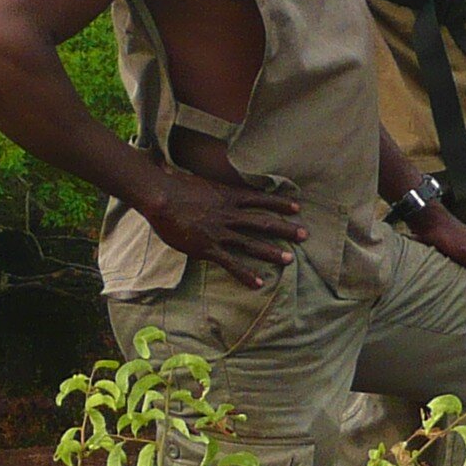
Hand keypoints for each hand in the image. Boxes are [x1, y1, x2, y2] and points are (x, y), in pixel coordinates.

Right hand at [138, 164, 308, 288]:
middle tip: (305, 234)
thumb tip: (217, 185)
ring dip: (272, 252)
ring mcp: (220, 232)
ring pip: (252, 243)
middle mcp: (230, 214)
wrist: (161, 197)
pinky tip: (258, 283)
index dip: (280, 203)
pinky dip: (245, 274)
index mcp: (229, 196)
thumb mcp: (202, 182)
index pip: (261, 199)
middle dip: (286, 228)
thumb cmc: (175, 187)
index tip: (297, 207)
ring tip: (290, 259)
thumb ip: (214, 188)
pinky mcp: (208, 248)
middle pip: (263, 222)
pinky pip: (231, 263)